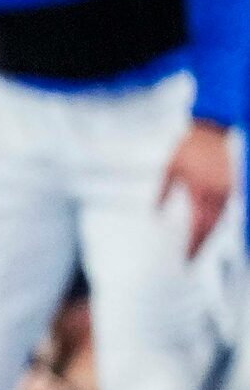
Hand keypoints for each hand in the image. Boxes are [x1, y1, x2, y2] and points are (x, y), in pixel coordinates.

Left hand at [160, 119, 232, 258]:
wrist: (213, 130)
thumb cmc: (191, 147)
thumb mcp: (170, 168)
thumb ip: (163, 191)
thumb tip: (156, 211)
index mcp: (201, 191)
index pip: (197, 226)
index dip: (193, 245)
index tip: (186, 259)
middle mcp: (217, 194)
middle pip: (211, 227)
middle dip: (201, 245)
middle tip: (191, 258)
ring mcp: (227, 190)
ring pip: (220, 220)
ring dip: (210, 235)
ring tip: (199, 247)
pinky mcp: (233, 186)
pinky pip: (225, 209)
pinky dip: (217, 221)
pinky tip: (211, 227)